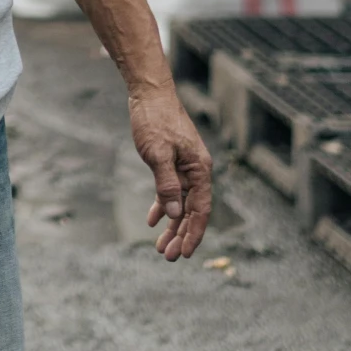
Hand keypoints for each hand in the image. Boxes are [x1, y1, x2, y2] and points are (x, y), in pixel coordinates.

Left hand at [128, 84, 211, 260]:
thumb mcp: (157, 154)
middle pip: (192, 211)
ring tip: (159, 246)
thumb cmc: (154, 120)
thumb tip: (174, 215)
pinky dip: (163, 206)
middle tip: (168, 257)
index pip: (201, 210)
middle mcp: (196, 170)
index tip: (183, 255)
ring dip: (172, 225)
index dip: (193, 235)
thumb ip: (167, 185)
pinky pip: (171, 191)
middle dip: (181, 236)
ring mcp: (185, 167)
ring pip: (181, 204)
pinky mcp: (172, 162)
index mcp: (199, 169)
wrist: (149, 92)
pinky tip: (153, 220)